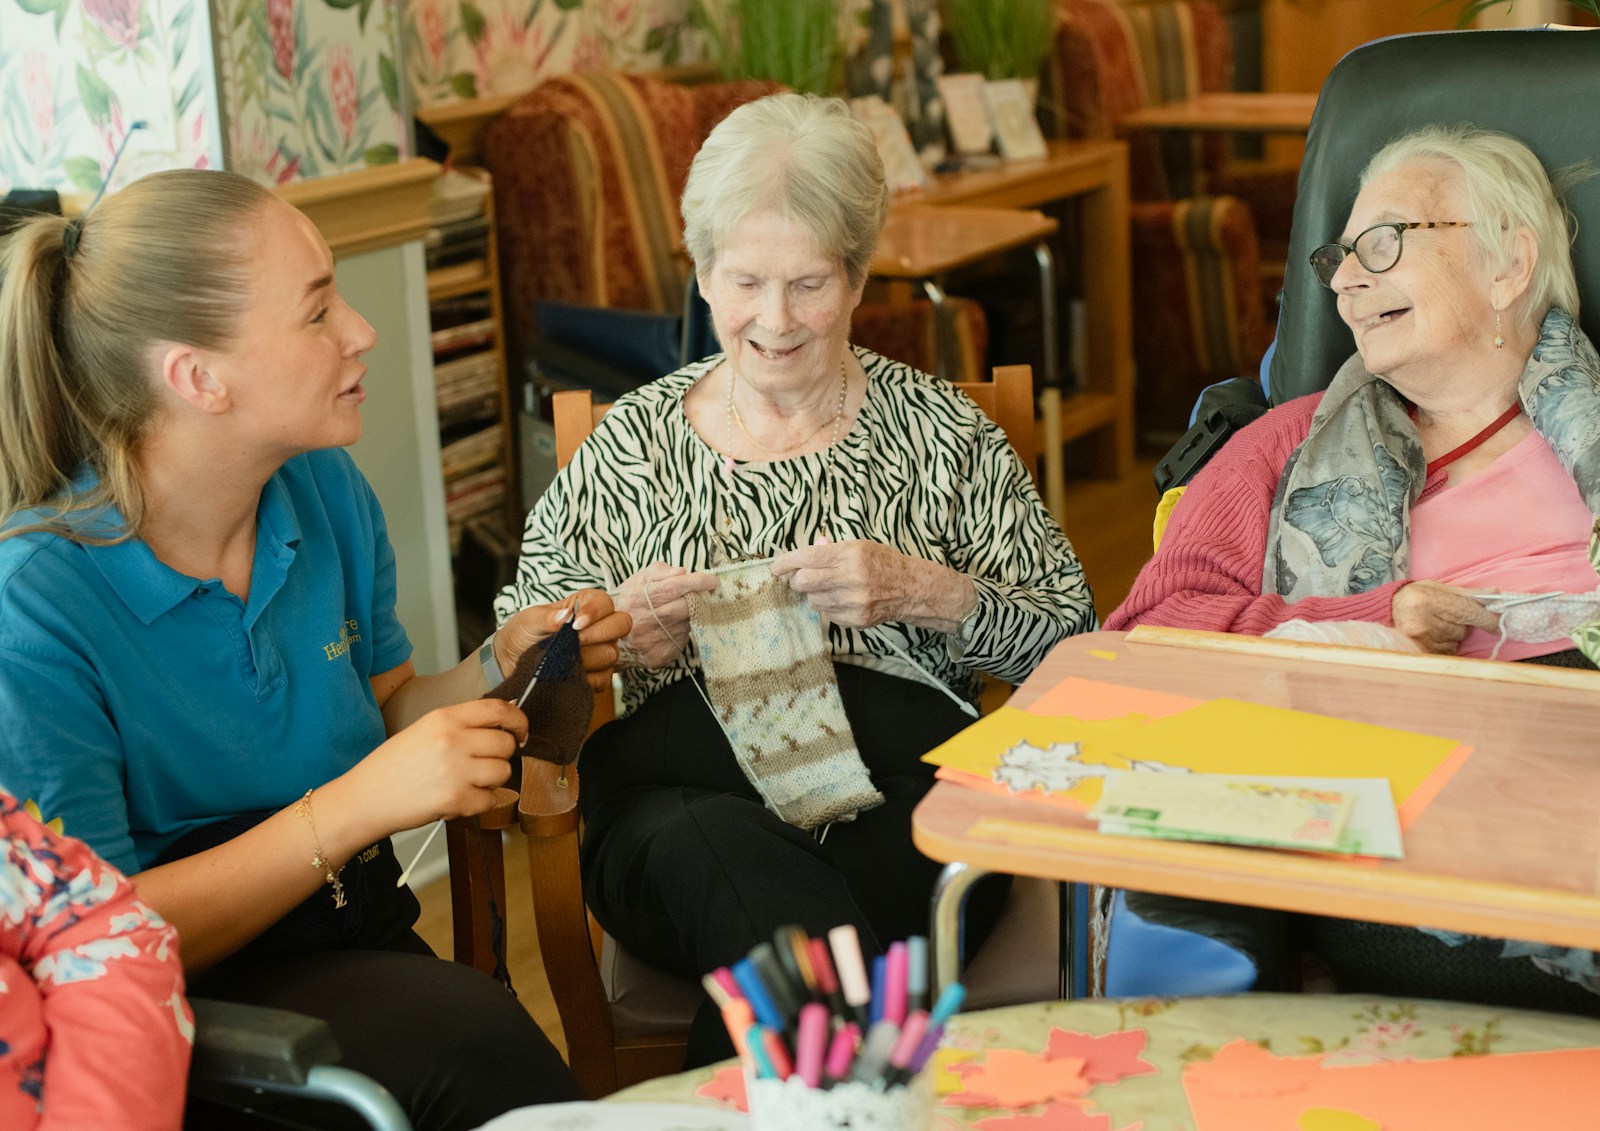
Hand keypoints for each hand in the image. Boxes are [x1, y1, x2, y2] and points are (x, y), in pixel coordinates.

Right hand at [353, 698, 528, 833]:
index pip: (498, 709)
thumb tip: (508, 714)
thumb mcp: (425, 730)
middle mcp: (452, 739)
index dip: (518, 720)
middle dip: (502, 756)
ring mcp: (455, 770)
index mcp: (444, 717)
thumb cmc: (393, 766)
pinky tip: (458, 799)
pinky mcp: (456, 799)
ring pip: (504, 772)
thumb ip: (463, 723)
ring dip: (492, 780)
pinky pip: (491, 799)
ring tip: (467, 782)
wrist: (364, 798)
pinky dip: (480, 803)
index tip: (520, 732)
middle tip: (483, 764)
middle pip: (506, 744)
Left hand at [496, 589, 632, 692]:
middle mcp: (599, 627)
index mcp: (586, 605)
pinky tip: (567, 673)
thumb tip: (565, 616)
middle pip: (621, 625)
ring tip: (562, 658)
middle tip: (573, 641)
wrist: (512, 662)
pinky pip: (604, 679)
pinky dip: (584, 678)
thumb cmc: (524, 634)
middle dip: (597, 634)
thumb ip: (547, 617)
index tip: (576, 623)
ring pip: (611, 654)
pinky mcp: (599, 676)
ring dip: (585, 658)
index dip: (596, 612)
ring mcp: (602, 652)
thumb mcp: (529, 620)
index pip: (606, 603)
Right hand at [613, 564, 719, 667]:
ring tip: (674, 612)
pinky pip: (682, 639)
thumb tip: (683, 572)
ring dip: (688, 615)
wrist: (611, 640)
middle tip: (700, 594)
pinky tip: (669, 628)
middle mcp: (646, 622)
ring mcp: (654, 641)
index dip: (697, 582)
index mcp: (638, 599)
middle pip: (686, 606)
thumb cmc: (626, 605)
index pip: (674, 587)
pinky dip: (681, 631)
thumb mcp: (635, 581)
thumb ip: (659, 572)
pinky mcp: (662, 656)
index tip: (713, 580)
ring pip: (687, 623)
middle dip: (698, 598)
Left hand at [770, 538, 970, 630]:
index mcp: (851, 554)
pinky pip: (827, 614)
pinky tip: (841, 599)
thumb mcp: (859, 546)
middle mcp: (851, 578)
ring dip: (814, 594)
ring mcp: (854, 601)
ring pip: (813, 600)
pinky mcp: (856, 619)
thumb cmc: (882, 562)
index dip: (786, 562)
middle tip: (800, 578)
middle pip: (804, 581)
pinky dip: (827, 606)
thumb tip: (811, 547)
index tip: (775, 567)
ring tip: (828, 588)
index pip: (808, 558)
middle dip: (796, 580)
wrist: (910, 588)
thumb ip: (831, 549)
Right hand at [1391, 581, 1499, 653]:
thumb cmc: (1415, 597)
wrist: (1385, 612)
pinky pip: (1446, 651)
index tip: (1495, 622)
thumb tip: (1496, 594)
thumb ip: (1468, 594)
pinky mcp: (1419, 651)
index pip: (1466, 611)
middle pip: (1461, 630)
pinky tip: (1432, 635)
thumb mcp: (1438, 588)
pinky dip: (1445, 645)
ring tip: (1436, 625)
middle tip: (1448, 617)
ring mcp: (1419, 639)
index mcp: (1427, 600)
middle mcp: (1421, 621)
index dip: (1485, 618)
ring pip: (1455, 642)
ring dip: (1452, 636)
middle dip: (1462, 624)